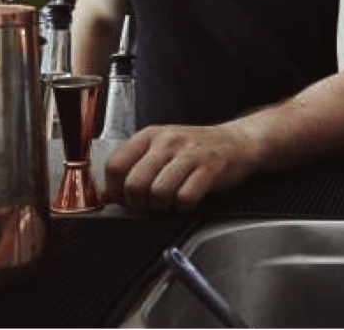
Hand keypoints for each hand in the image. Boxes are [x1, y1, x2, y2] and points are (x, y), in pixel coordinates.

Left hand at [103, 124, 257, 211]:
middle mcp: (168, 141)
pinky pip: (185, 198)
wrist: (239, 142)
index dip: (115, 190)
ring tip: (170, 202)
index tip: (125, 198)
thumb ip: (133, 168)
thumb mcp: (160, 150)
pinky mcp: (211, 167)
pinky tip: (188, 200)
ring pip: (158, 193)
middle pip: (134, 184)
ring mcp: (191, 153)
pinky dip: (183, 206)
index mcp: (150, 135)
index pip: (115, 166)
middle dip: (139, 204)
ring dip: (162, 207)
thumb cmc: (195, 150)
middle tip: (150, 204)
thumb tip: (105, 196)